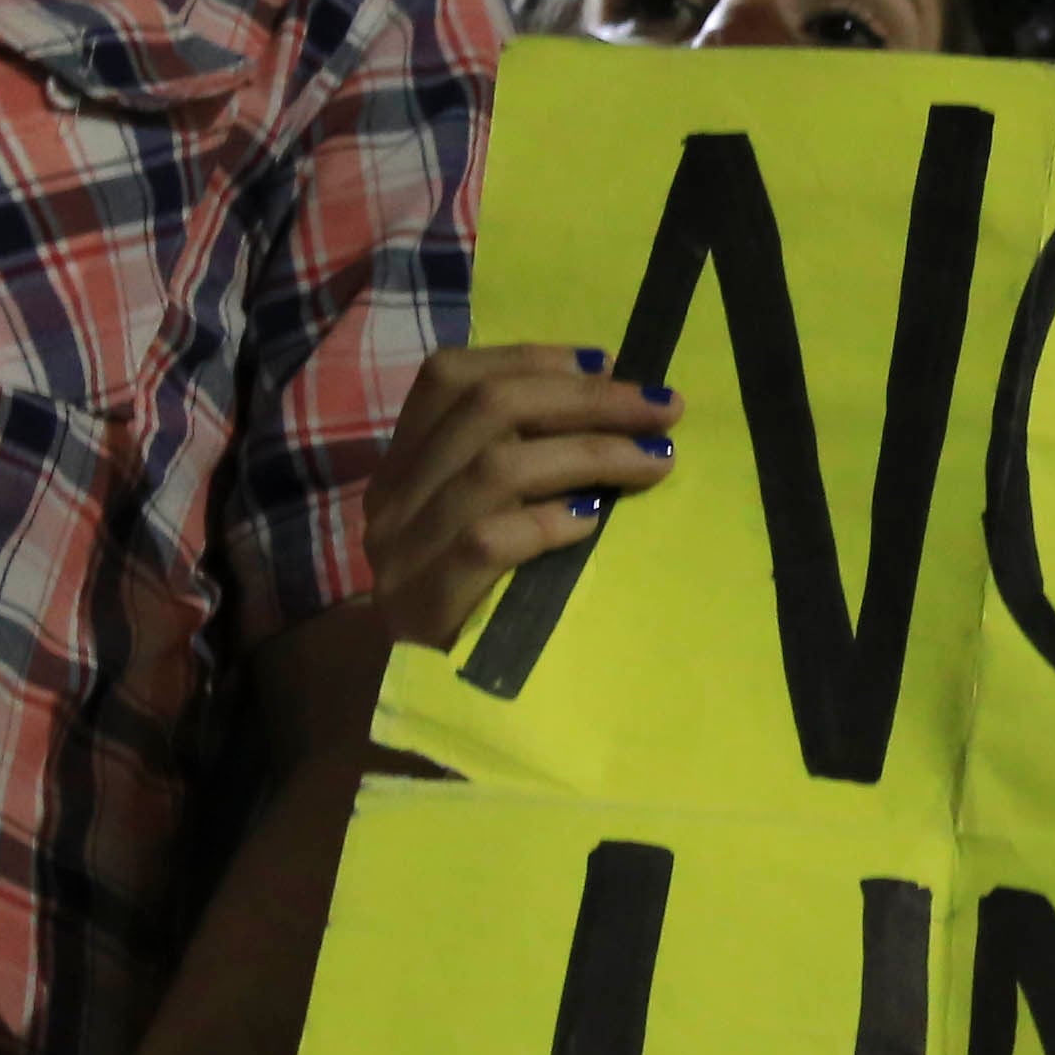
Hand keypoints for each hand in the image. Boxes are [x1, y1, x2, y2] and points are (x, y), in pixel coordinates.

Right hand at [367, 343, 683, 649]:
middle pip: (486, 410)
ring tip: (654, 459)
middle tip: (662, 406)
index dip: (528, 357)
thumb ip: (516, 457)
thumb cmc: (480, 595)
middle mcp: (391, 497)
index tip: (605, 360)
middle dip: (586, 399)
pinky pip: (489, 541)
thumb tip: (615, 396)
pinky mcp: (425, 603)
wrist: (433, 696)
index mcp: (402, 462)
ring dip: (589, 452)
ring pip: (496, 468)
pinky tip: (595, 520)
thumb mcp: (486, 513)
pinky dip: (548, 520)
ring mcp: (402, 551)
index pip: (448, 376)